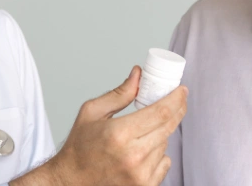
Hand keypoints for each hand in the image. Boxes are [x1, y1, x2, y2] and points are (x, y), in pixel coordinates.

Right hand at [12, 66, 187, 185]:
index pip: (161, 112)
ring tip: (138, 136)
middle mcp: (133, 156)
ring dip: (159, 135)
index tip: (181, 91)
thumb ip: (120, 94)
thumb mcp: (92, 113)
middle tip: (176, 101)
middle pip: (169, 127)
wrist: (71, 182)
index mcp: (119, 134)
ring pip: (165, 145)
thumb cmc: (79, 148)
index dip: (176, 99)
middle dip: (176, 111)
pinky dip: (157, 155)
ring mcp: (140, 175)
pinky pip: (164, 164)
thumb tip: (139, 75)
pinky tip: (139, 154)